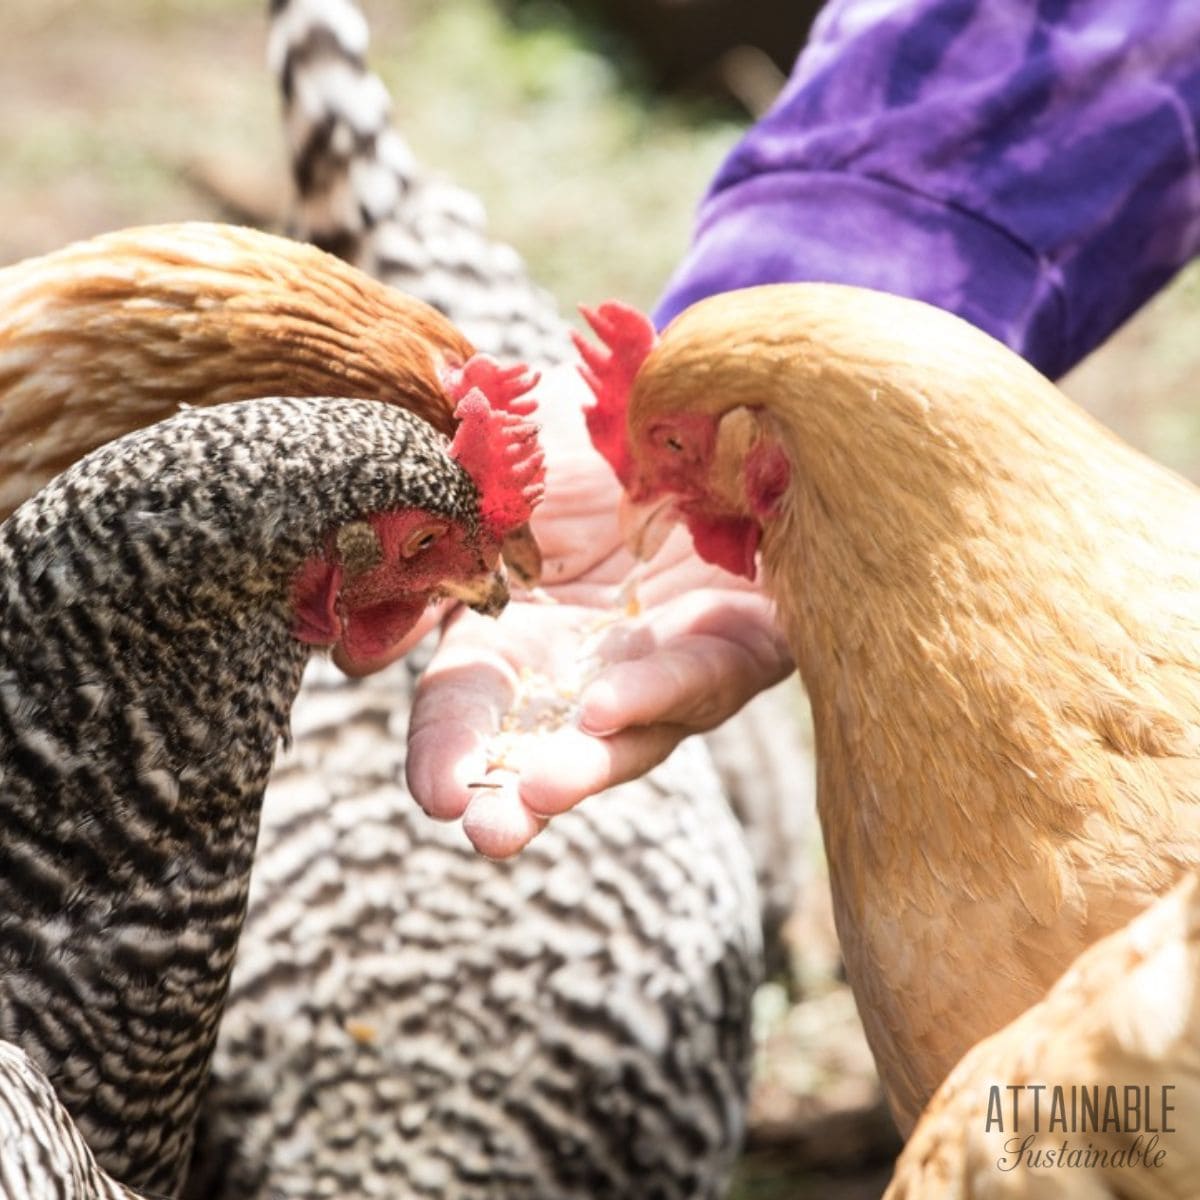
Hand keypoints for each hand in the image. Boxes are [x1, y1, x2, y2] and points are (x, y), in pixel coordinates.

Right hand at [405, 366, 792, 856]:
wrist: (692, 399)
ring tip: (542, 792)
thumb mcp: (496, 485)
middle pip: (549, 749)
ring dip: (587, 767)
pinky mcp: (745, 644)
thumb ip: (434, 554)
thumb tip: (351, 646)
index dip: (449, 753)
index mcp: (522, 635)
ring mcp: (670, 663)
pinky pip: (703, 677)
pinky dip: (654, 692)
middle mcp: (594, 666)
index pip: (470, 709)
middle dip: (518, 797)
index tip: (438, 796)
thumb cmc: (588, 441)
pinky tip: (605, 708)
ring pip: (632, 735)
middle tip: (491, 835)